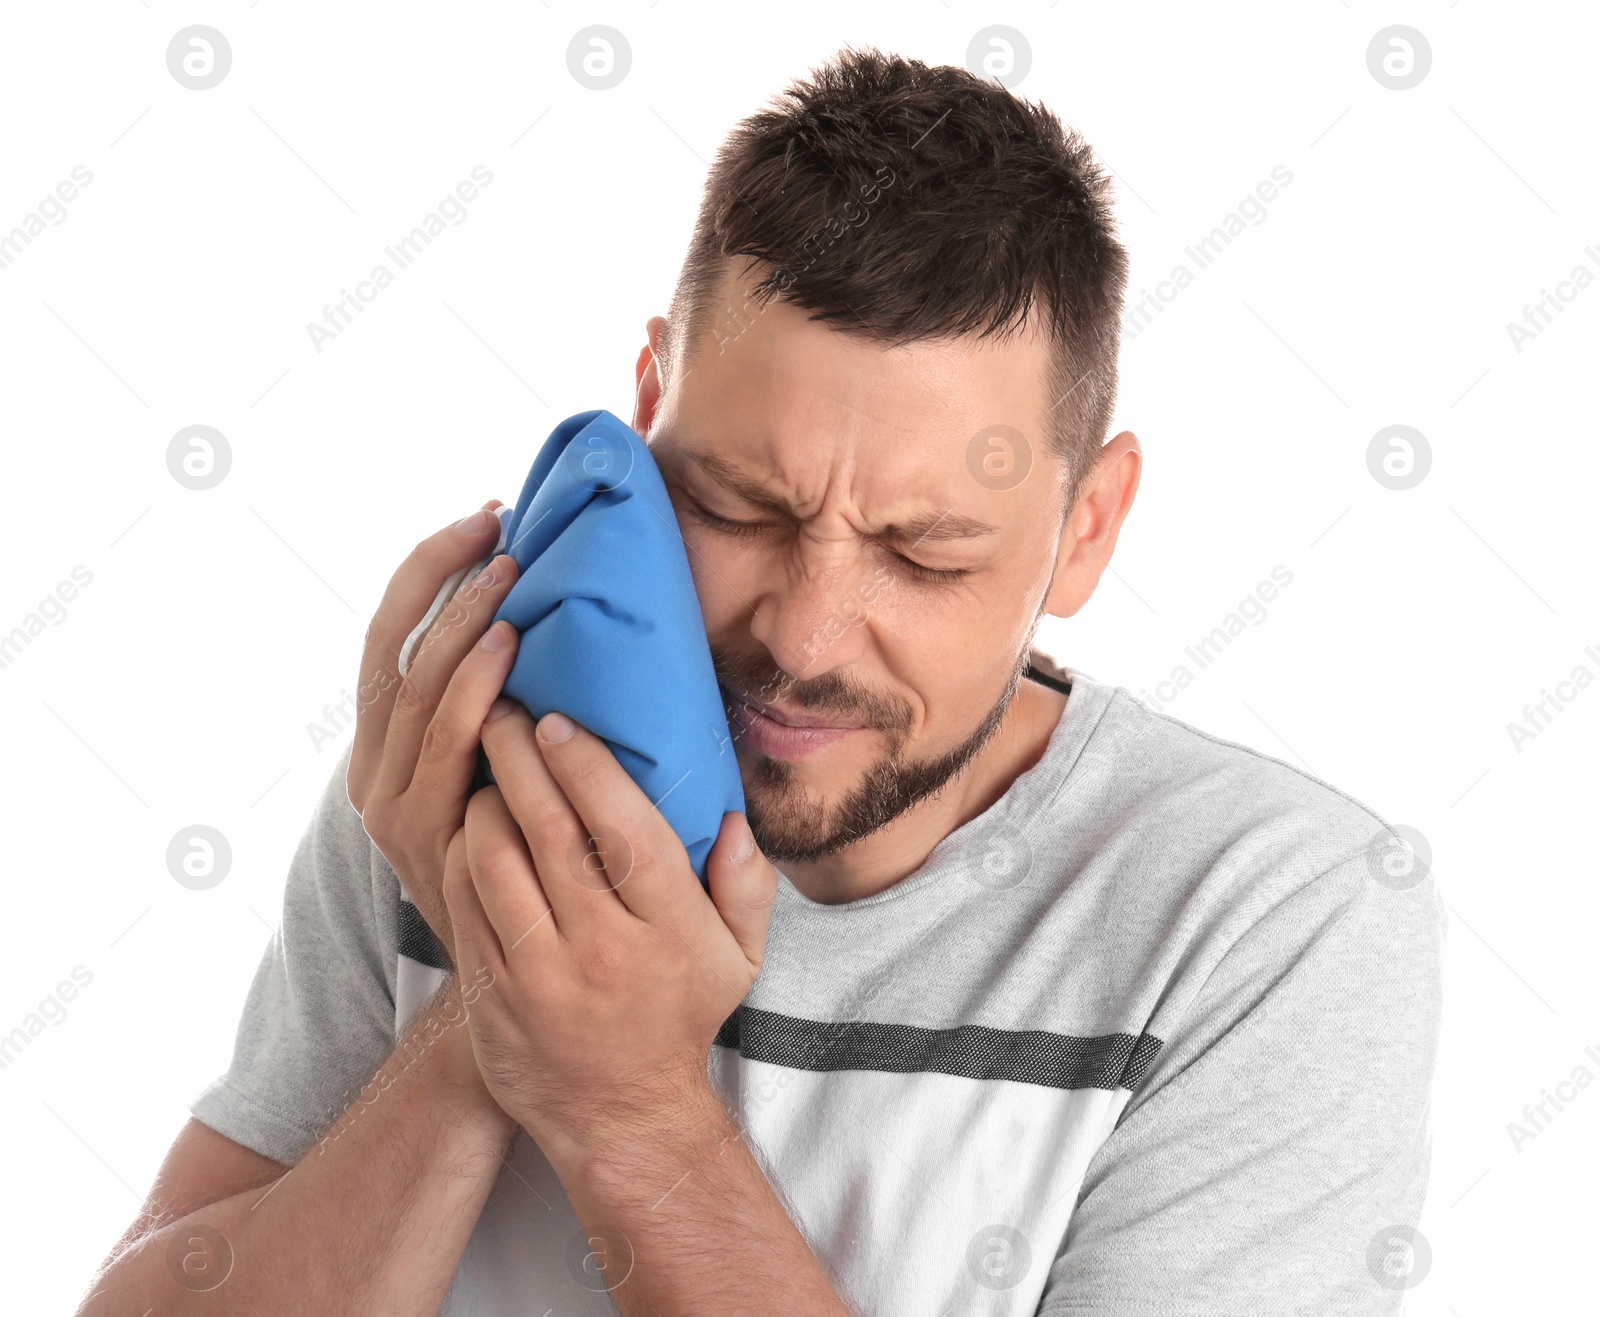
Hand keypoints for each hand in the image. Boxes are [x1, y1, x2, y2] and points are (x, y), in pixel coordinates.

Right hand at [347, 502, 522, 962]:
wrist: (510, 972)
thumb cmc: (524, 857)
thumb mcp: (492, 778)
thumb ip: (497, 714)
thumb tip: (552, 617)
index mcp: (382, 743)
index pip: (390, 635)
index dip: (428, 572)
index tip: (483, 517)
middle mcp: (373, 768)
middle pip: (396, 652)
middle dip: (445, 583)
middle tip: (501, 535)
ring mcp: (392, 804)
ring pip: (419, 694)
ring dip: (461, 626)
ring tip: (507, 578)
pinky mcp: (421, 836)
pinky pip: (448, 749)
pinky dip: (475, 693)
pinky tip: (511, 650)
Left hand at [441, 704, 777, 1179]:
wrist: (618, 1116)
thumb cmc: (678, 1016)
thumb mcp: (739, 957)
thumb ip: (746, 884)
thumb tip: (731, 817)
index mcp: (669, 929)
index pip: (626, 831)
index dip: (587, 768)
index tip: (560, 722)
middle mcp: (604, 949)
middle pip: (550, 832)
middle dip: (519, 759)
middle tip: (506, 713)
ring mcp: (541, 976)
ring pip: (493, 861)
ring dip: (483, 799)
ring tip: (484, 762)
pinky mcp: (492, 995)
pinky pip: (464, 904)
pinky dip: (460, 852)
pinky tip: (469, 823)